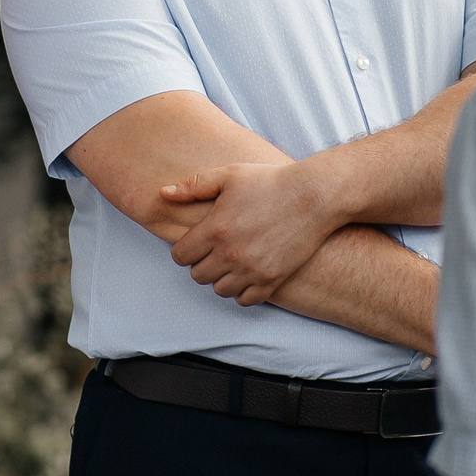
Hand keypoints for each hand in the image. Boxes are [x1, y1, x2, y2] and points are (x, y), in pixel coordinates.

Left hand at [162, 161, 337, 306]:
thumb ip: (193, 186)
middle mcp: (229, 253)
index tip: (198, 241)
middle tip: (215, 250)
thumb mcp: (229, 175)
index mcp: (214, 228)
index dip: (185, 249)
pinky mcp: (271, 279)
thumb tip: (163, 194)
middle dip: (202, 263)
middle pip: (197, 275)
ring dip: (221, 278)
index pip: (180, 256)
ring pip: (219, 290)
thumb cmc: (270, 181)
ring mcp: (251, 269)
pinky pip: (245, 300)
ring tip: (232, 262)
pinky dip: (243, 291)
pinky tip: (248, 274)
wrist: (313, 196)